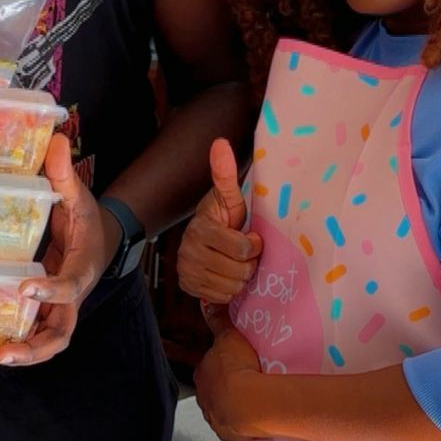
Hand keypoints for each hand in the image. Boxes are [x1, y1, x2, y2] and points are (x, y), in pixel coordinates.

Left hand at [0, 133, 114, 366]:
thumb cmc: (87, 221)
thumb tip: (56, 139)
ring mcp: (60, 309)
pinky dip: (15, 343)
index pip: (70, 286)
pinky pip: (34, 333)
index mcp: (82, 268)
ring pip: (48, 341)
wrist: (101, 241)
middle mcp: (72, 296)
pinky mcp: (47, 312)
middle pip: (60, 333)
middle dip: (34, 347)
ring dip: (22, 352)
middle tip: (3, 351)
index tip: (26, 288)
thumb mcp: (78, 196)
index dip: (51, 291)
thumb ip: (64, 175)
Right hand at [177, 138, 261, 306]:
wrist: (201, 242)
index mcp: (202, 229)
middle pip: (240, 271)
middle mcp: (190, 252)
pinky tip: (226, 275)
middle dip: (248, 263)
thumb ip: (225, 174)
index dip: (253, 245)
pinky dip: (228, 289)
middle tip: (245, 254)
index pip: (243, 248)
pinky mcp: (189, 287)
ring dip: (240, 278)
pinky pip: (222, 297)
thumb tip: (220, 142)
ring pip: (232, 287)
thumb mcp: (227, 198)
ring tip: (236, 264)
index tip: (251, 238)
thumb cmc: (222, 219)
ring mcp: (188, 272)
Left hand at [194, 310, 263, 440]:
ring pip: (221, 408)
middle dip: (226, 386)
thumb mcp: (229, 337)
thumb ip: (218, 321)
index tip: (236, 364)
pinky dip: (240, 421)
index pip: (209, 367)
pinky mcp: (225, 432)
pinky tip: (253, 417)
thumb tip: (207, 303)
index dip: (222, 365)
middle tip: (247, 381)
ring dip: (233, 404)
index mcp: (201, 372)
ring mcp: (213, 416)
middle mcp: (202, 396)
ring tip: (252, 399)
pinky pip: (233, 425)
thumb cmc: (239, 368)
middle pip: (213, 389)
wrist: (249, 402)